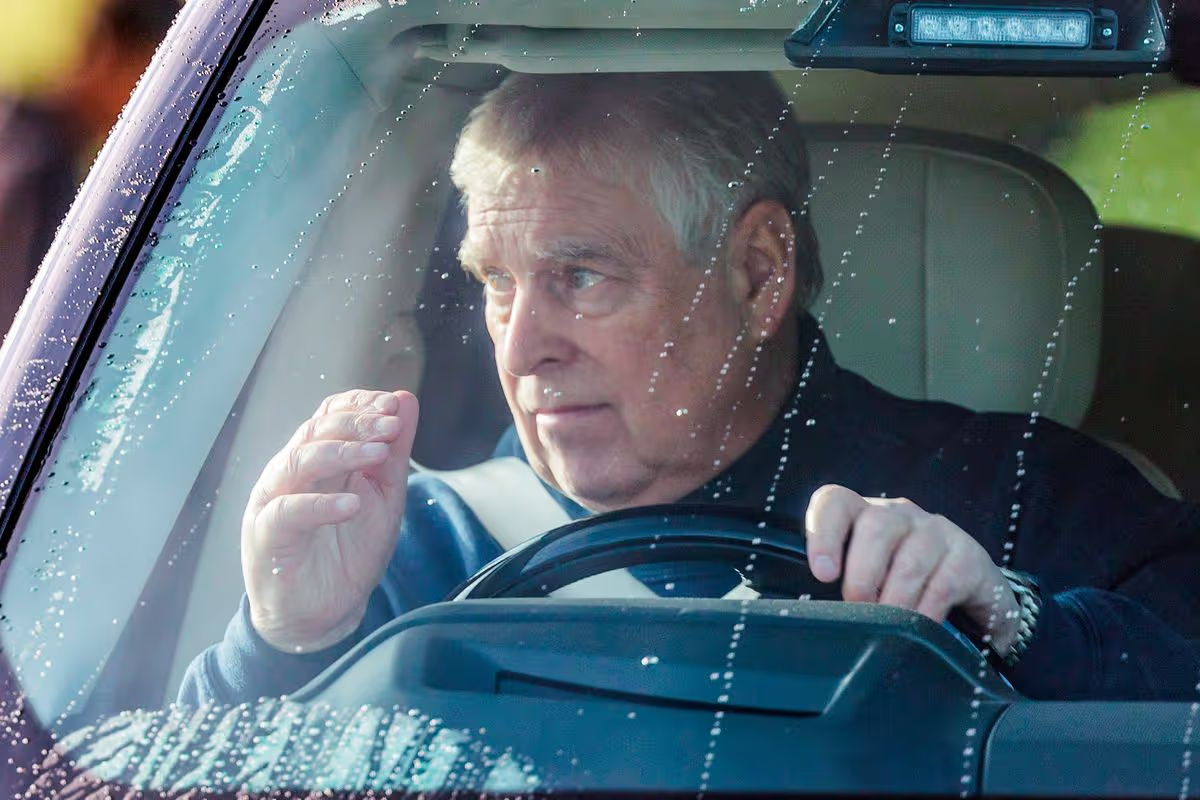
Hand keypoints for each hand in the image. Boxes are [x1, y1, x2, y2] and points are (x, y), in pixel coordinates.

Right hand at [242, 390, 418, 652]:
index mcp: (317, 459)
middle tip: (392, 426)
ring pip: (298, 461)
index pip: (330, 415)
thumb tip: (406, 399)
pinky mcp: (266, 536)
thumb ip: (393, 452)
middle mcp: (290, 472)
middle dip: (357, 424)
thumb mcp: (384, 497)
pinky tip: (352, 504)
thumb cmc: (349, 551)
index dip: (359, 405)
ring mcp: (273, 501)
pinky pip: (287, 511)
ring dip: (342, 453)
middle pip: (315, 431)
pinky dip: (320, 504)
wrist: (324, 614)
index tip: (394, 405)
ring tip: (379, 454)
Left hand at [804, 484, 1020, 656]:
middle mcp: (898, 515)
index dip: (823, 533)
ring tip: (888, 627)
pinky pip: (943, 583)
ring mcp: (935, 530)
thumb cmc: (898, 588)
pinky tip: (921, 628)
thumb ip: (836, 585)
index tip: (822, 572)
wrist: (967, 594)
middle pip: (875, 528)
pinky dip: (927, 611)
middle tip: (858, 610)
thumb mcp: (864, 580)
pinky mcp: (967, 555)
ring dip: (895, 600)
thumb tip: (807, 616)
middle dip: (862, 576)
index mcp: (862, 516)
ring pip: (910, 559)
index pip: (834, 503)